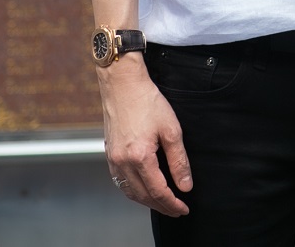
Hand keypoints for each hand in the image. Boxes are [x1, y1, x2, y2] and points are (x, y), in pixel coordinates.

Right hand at [99, 56, 191, 216]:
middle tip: (177, 210)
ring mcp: (113, 159)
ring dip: (147, 201)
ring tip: (163, 203)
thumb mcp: (171, 129)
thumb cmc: (147, 101)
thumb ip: (179, 160)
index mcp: (139, 157)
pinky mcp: (109, 154)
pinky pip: (120, 181)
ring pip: (130, 192)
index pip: (158, 191)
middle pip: (143, 196)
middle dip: (161, 206)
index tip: (184, 209)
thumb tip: (185, 185)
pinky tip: (143, 189)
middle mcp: (122, 162)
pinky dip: (133, 191)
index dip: (172, 203)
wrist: (122, 84)